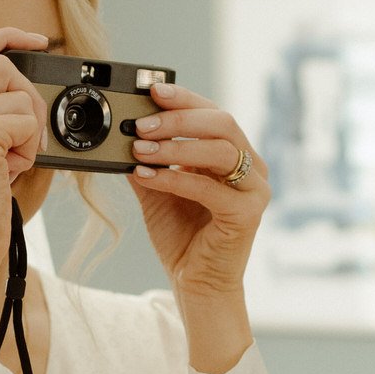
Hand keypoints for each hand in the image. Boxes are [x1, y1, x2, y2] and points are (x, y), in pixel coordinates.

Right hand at [0, 27, 49, 265]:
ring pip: (20, 97)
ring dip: (28, 133)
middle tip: (25, 141)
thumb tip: (28, 91)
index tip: (37, 41)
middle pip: (3, 67)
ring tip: (7, 165)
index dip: (5, 36)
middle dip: (29, 101)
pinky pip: (26, 122)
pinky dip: (28, 150)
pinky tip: (8, 174)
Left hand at [127, 80, 269, 303]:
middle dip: (178, 119)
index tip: (151, 90)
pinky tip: (146, 177)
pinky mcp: (249, 214)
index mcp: (233, 154)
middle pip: (222, 123)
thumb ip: (146, 159)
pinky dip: (175, 178)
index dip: (184, 99)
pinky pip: (210, 188)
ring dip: (176, 146)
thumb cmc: (181, 236)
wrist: (196, 284)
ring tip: (139, 149)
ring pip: (220, 150)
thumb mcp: (157, 188)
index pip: (213, 113)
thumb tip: (120, 131)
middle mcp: (251, 167)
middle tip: (141, 124)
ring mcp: (254, 190)